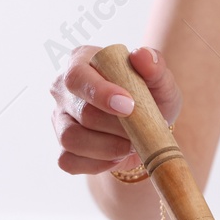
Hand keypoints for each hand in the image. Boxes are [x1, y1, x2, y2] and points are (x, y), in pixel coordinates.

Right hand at [50, 45, 181, 175]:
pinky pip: (68, 161)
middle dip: (116, 127)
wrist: (147, 128)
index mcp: (81, 61)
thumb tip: (142, 56)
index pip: (78, 76)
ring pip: (71, 139)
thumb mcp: (160, 81)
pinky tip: (116, 157)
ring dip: (108, 148)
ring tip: (130, 144)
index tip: (129, 106)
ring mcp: (59, 119)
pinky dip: (98, 164)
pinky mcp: (61, 147)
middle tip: (141, 130)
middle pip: (81, 112)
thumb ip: (155, 66)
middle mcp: (62, 89)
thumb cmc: (150, 97)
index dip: (100, 93)